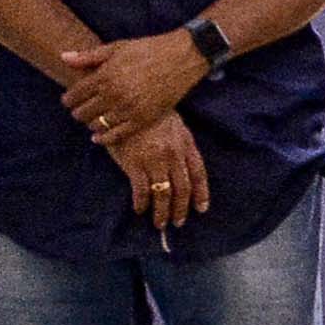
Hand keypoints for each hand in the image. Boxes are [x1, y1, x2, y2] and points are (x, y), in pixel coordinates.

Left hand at [61, 32, 210, 146]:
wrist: (181, 58)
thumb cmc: (147, 50)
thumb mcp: (116, 48)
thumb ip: (88, 56)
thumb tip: (63, 57)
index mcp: (105, 75)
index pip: (75, 95)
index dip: (68, 99)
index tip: (68, 100)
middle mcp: (114, 94)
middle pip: (83, 112)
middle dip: (77, 112)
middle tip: (78, 111)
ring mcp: (129, 109)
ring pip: (98, 125)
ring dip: (90, 124)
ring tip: (91, 121)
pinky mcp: (143, 119)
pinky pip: (117, 135)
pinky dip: (104, 139)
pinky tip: (98, 137)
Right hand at [106, 112, 209, 235]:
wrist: (123, 101)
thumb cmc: (147, 112)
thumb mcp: (174, 124)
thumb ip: (181, 144)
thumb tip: (183, 167)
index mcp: (185, 143)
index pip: (199, 173)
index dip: (201, 193)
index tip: (201, 208)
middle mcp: (173, 154)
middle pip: (183, 188)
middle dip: (181, 209)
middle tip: (178, 222)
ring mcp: (155, 160)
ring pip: (164, 194)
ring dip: (162, 212)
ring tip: (159, 223)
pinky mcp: (134, 164)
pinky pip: (141, 191)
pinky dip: (141, 204)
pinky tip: (139, 210)